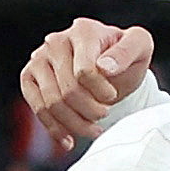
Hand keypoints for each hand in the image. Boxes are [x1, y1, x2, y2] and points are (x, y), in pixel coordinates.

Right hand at [21, 17, 155, 149]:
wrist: (109, 66)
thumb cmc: (125, 57)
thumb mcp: (140, 46)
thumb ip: (128, 51)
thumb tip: (105, 67)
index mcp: (83, 30)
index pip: (84, 71)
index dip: (100, 92)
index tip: (112, 96)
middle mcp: (56, 41)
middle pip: (67, 90)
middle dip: (89, 110)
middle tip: (104, 115)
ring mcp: (39, 58)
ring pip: (51, 102)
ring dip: (75, 123)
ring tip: (93, 129)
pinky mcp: (29, 76)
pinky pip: (37, 108)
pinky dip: (54, 128)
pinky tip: (69, 140)